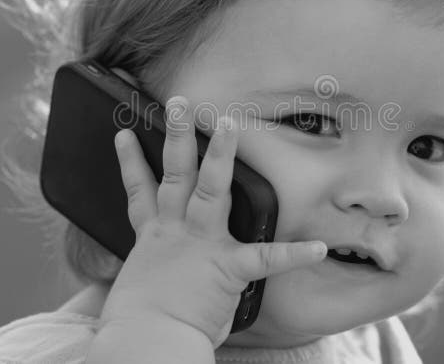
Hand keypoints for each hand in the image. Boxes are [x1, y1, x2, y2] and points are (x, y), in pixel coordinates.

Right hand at [99, 96, 326, 348]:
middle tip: (180, 103)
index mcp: (154, 237)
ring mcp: (202, 244)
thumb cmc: (140, 323)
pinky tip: (319, 246)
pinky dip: (295, 254)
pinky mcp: (227, 268)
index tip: (124, 134)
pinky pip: (267, 259)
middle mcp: (175, 231)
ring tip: (229, 125)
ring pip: (210, 189)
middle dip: (178, 136)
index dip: (131, 161)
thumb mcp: (139, 286)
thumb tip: (153, 271)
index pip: (140, 191)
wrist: (146, 345)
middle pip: (174, 173)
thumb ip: (153, 266)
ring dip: (220, 156)